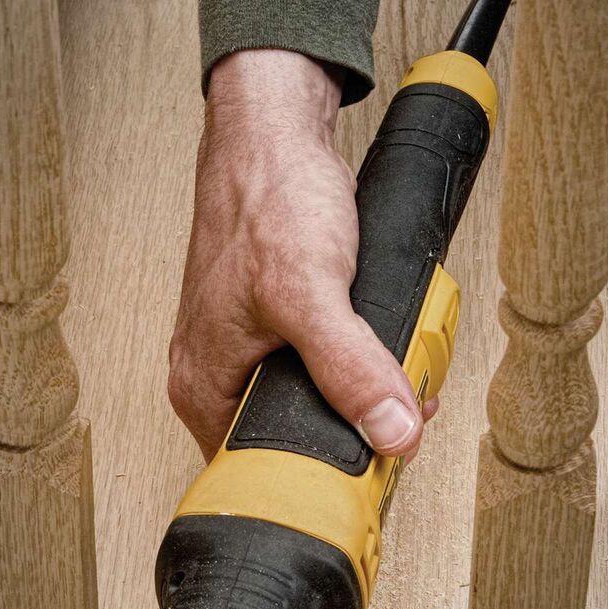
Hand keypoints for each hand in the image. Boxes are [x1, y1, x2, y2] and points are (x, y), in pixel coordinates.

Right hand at [168, 49, 436, 459]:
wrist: (270, 135)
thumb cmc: (266, 199)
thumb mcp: (311, 291)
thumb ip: (350, 368)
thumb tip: (390, 431)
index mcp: (205, 388)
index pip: (265, 472)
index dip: (328, 474)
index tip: (380, 460)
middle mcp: (216, 378)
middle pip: (295, 443)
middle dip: (357, 431)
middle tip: (402, 409)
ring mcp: (243, 354)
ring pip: (314, 406)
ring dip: (364, 395)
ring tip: (398, 374)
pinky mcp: (271, 328)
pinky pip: (321, 369)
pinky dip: (358, 363)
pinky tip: (380, 346)